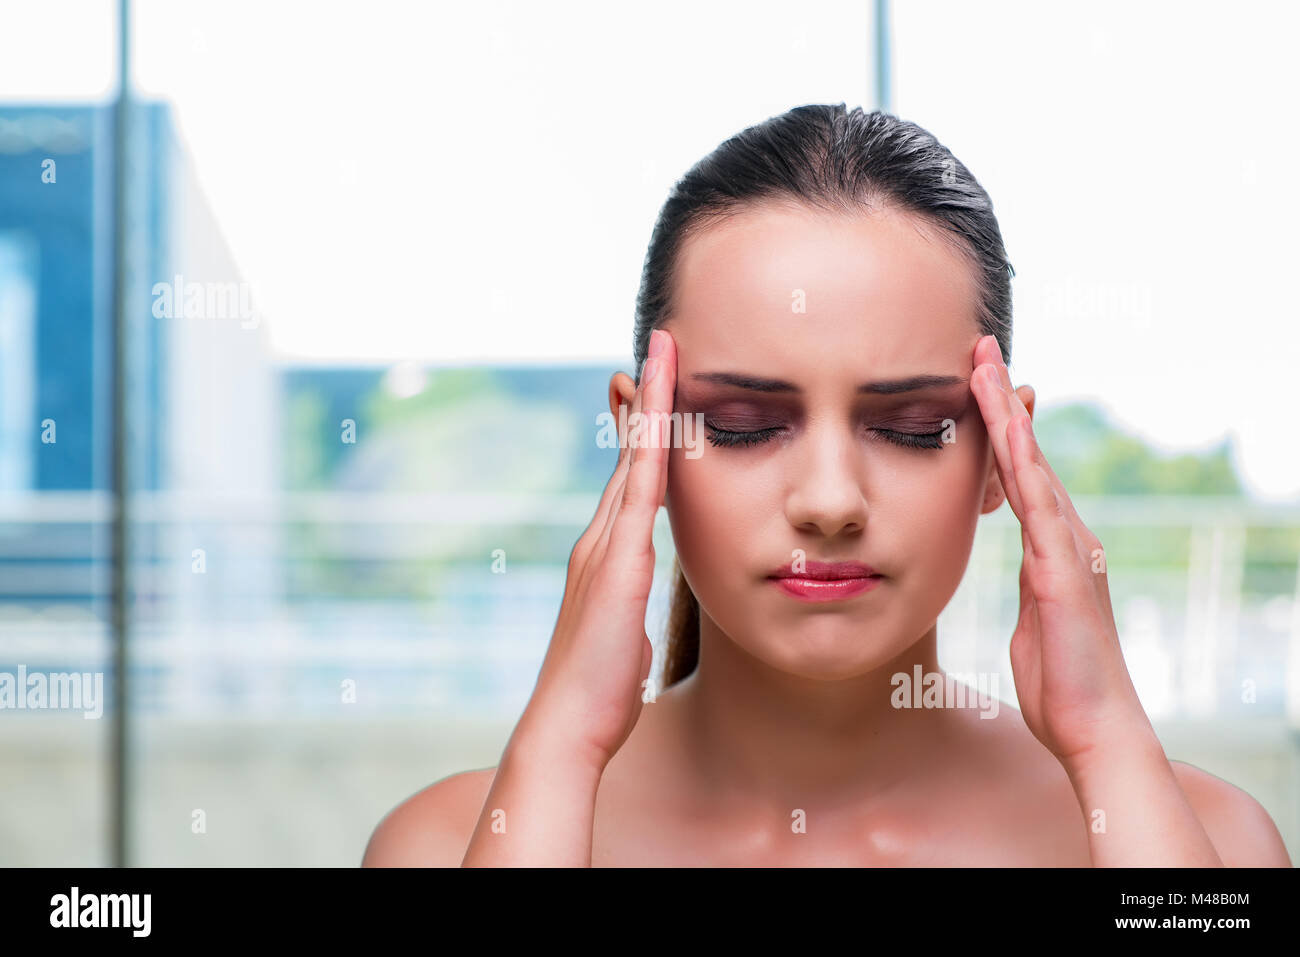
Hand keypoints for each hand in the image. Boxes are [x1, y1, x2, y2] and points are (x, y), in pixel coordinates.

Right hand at [519, 328, 677, 771]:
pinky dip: (650, 446)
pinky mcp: (617, 562)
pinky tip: (664, 413)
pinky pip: (641, 490)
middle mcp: (599, 541)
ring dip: (648, 406)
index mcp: (605, 557)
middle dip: (641, 401)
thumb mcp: (619, 638)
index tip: (646, 396)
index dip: (640, 436)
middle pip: (628, 457)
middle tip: (653, 351)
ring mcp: (604, 547)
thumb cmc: (598, 693)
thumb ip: (624, 610)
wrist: (568, 725)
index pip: (629, 483)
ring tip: (660, 357)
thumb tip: (629, 605)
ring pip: (633, 461)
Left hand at [970, 335, 1152, 767]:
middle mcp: (1065, 536)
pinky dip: (1021, 464)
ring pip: (1031, 466)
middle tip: (978, 349)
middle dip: (1001, 401)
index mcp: (1052, 548)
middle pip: (1026, 455)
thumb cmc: (1061, 684)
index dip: (1000, 429)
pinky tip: (1004, 431)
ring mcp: (1067, 548)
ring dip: (1005, 414)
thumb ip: (1032, 590)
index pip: (1019, 475)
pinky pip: (1037, 504)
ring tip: (981, 366)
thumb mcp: (1036, 622)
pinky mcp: (1062, 568)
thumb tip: (1028, 575)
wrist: (1094, 728)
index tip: (975, 385)